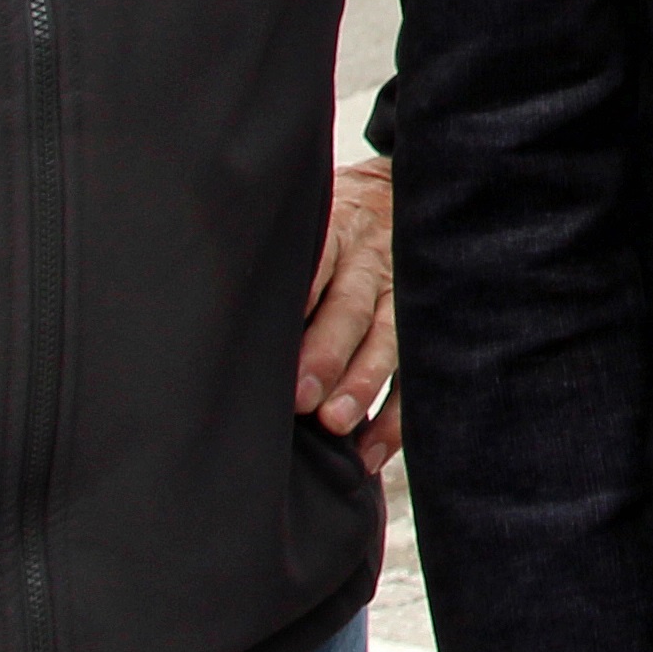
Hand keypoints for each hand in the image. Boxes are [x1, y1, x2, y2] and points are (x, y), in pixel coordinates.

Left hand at [302, 157, 397, 472]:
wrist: (411, 199)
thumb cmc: (337, 228)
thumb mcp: (313, 221)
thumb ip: (287, 261)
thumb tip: (227, 316)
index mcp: (336, 235)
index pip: (316, 262)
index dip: (297, 296)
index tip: (274, 332)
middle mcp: (371, 264)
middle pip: (350, 309)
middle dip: (328, 354)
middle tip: (301, 398)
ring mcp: (403, 296)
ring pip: (388, 341)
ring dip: (363, 384)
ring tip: (338, 423)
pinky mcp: (424, 329)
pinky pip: (416, 377)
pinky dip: (396, 418)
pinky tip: (369, 451)